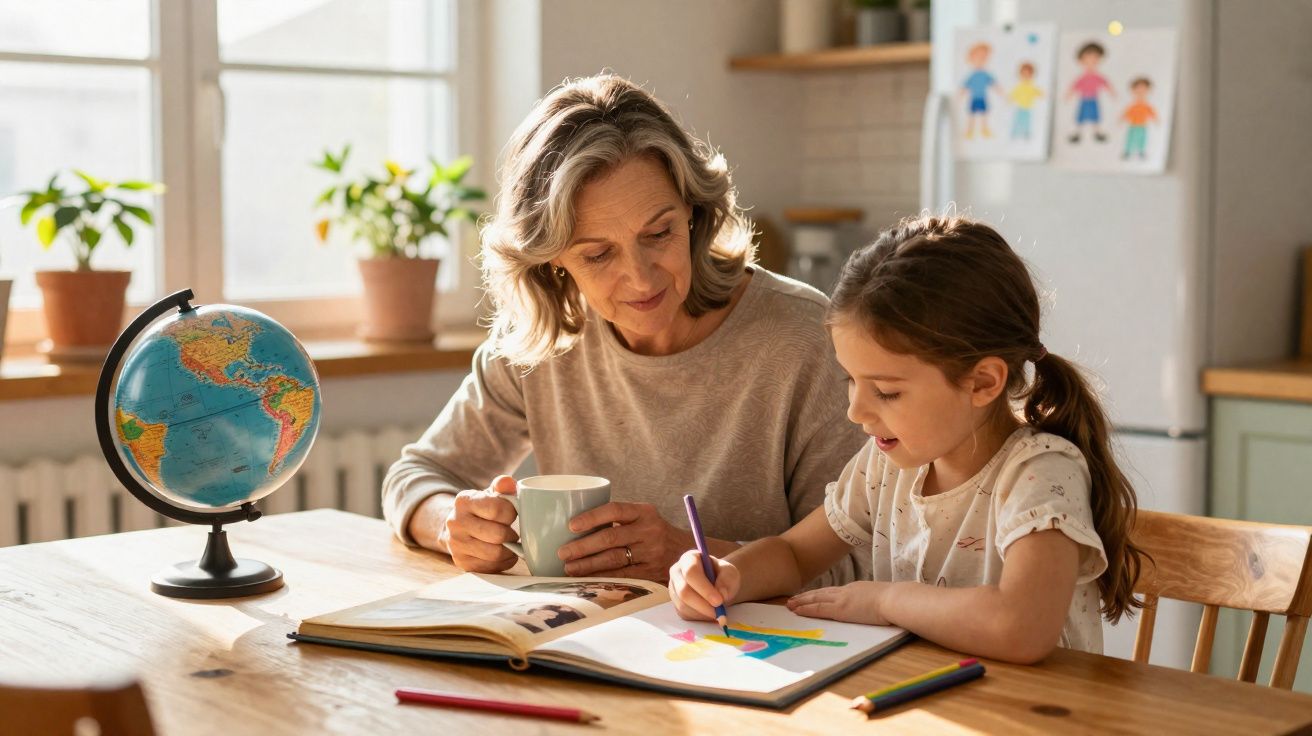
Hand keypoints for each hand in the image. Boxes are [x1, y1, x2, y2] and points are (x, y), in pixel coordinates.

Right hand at [439, 475, 518, 573]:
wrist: (458, 526)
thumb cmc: (481, 509)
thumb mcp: (490, 493)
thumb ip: (502, 486)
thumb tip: (508, 483)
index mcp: (464, 501)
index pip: (497, 509)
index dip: (512, 513)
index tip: (513, 514)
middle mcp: (456, 522)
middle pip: (498, 534)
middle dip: (511, 534)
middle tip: (513, 532)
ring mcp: (456, 544)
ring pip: (495, 553)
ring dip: (510, 550)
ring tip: (510, 544)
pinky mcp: (462, 562)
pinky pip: (491, 567)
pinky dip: (504, 562)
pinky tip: (504, 554)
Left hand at [555, 502, 687, 580]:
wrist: (686, 552)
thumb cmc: (653, 532)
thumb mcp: (643, 518)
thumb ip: (618, 518)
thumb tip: (574, 525)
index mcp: (644, 512)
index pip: (615, 510)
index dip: (592, 517)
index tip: (571, 525)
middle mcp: (649, 530)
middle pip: (611, 538)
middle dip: (583, 546)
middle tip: (562, 552)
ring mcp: (651, 552)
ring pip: (614, 559)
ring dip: (588, 564)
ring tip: (569, 568)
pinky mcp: (651, 572)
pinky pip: (622, 575)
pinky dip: (602, 576)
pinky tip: (587, 578)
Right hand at [668, 549, 739, 621]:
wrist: (719, 585)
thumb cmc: (722, 576)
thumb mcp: (730, 573)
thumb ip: (727, 580)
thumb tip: (721, 595)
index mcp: (689, 559)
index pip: (691, 572)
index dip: (704, 588)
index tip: (719, 600)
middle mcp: (677, 572)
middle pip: (683, 591)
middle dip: (703, 604)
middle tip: (719, 612)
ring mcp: (674, 588)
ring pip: (683, 605)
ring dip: (702, 612)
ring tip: (717, 612)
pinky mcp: (676, 603)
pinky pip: (685, 614)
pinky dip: (699, 617)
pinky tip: (709, 612)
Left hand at [786, 581, 893, 625]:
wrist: (896, 599)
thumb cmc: (896, 602)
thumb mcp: (883, 599)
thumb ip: (876, 602)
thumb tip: (880, 608)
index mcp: (857, 589)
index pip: (834, 592)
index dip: (821, 594)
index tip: (812, 596)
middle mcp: (847, 591)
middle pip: (821, 593)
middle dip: (806, 597)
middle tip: (793, 599)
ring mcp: (842, 599)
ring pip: (816, 599)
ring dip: (802, 602)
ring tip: (790, 604)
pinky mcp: (840, 609)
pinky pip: (818, 609)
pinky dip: (806, 609)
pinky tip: (797, 611)